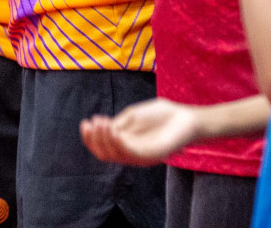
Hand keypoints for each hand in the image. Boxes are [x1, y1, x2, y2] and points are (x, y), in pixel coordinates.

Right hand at [81, 98, 200, 166]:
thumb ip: (117, 124)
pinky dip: (118, 142)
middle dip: (95, 139)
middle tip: (92, 123)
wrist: (185, 117)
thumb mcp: (132, 116)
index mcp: (125, 144)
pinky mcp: (151, 156)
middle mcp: (131, 154)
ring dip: (104, 139)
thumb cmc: (160, 115)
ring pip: (115, 154)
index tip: (85, 123)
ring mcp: (140, 156)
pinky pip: (130, 153)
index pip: (102, 147)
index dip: (90, 138)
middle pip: (105, 153)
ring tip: (101, 123)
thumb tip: (98, 126)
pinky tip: (113, 130)